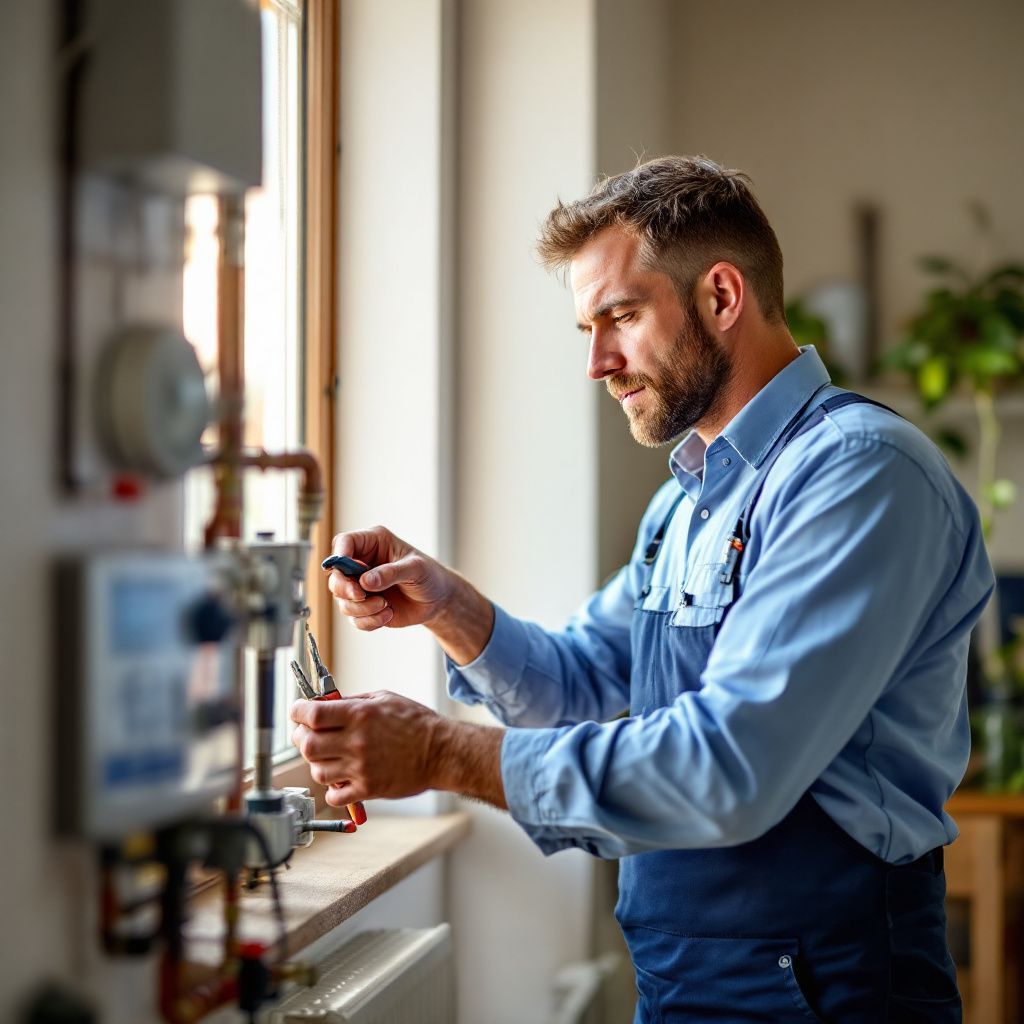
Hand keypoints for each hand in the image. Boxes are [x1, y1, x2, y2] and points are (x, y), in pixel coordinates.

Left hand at [290, 693, 507, 809]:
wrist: (440, 752)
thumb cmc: (414, 723)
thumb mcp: (384, 698)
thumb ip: (352, 701)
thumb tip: (324, 704)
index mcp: (360, 714)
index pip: (312, 715)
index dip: (297, 712)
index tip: (297, 711)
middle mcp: (357, 741)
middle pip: (307, 744)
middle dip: (300, 737)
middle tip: (305, 734)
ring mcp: (361, 768)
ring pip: (317, 770)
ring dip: (317, 762)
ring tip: (328, 756)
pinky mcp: (367, 789)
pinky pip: (334, 794)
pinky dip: (332, 788)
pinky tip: (340, 778)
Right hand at [326, 526, 495, 663]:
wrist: (438, 600)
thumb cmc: (429, 575)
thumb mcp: (415, 569)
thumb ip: (391, 573)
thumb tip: (365, 582)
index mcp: (373, 543)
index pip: (345, 543)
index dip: (339, 555)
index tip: (343, 568)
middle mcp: (362, 564)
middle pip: (335, 575)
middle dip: (346, 588)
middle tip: (362, 595)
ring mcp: (362, 587)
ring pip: (343, 600)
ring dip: (362, 608)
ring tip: (386, 606)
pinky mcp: (365, 607)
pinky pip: (355, 618)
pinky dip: (369, 620)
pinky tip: (389, 614)